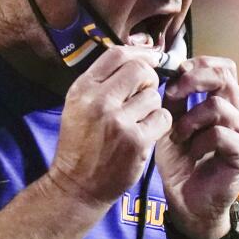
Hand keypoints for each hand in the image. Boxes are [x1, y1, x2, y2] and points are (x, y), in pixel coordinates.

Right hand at [48, 46, 171, 208]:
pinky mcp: (136, 141)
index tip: (151, 57)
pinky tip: (146, 133)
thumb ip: (103, 82)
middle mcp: (98, 101)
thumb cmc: (81, 144)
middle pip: (140, 70)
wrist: (76, 186)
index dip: (140, 52)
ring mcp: (118, 122)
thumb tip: (139, 56)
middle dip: (149, 79)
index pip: (117, 54)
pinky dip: (159, 124)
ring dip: (152, 107)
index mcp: (82, 89)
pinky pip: (162, 118)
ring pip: (154, 96)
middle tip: (144, 94)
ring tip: (138, 121)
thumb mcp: (78, 106)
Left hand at [158, 56, 238, 238]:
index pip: (223, 68)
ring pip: (217, 106)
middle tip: (171, 94)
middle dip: (192, 81)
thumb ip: (174, 101)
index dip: (199, 65)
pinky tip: (191, 154)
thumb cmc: (182, 166)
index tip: (174, 74)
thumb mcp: (171, 126)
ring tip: (178, 138)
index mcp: (227, 105)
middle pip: (224, 77)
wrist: (189, 206)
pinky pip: (220, 133)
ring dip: (189, 120)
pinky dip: (199, 141)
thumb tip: (169, 73)